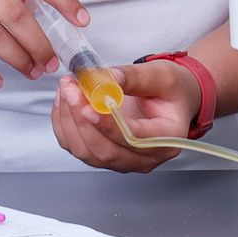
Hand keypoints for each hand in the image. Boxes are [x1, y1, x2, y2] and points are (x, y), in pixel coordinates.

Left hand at [50, 60, 200, 172]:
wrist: (173, 100)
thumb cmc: (172, 90)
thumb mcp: (161, 75)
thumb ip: (134, 77)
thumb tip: (104, 79)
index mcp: (166, 139)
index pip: (133, 139)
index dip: (108, 126)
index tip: (88, 106)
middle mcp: (145, 158)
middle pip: (106, 151)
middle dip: (81, 120)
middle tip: (70, 89)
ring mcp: (124, 161)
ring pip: (87, 152)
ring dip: (69, 121)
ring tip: (66, 89)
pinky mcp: (105, 155)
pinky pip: (77, 148)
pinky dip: (64, 125)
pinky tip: (64, 101)